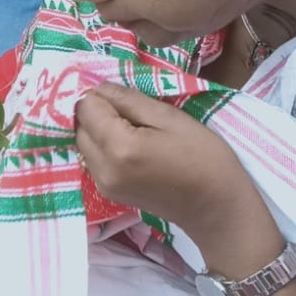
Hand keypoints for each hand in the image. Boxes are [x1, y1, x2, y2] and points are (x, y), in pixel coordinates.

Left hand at [75, 82, 263, 244]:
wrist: (215, 208)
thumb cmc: (203, 157)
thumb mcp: (170, 118)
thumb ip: (129, 100)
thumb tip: (100, 88)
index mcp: (119, 147)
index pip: (86, 107)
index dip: (103, 96)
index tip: (127, 98)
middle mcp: (102, 168)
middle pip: (80, 125)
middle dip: (98, 112)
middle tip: (133, 113)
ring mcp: (102, 184)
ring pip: (83, 142)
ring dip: (99, 130)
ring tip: (134, 130)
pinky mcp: (107, 192)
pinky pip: (92, 158)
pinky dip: (103, 147)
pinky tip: (130, 148)